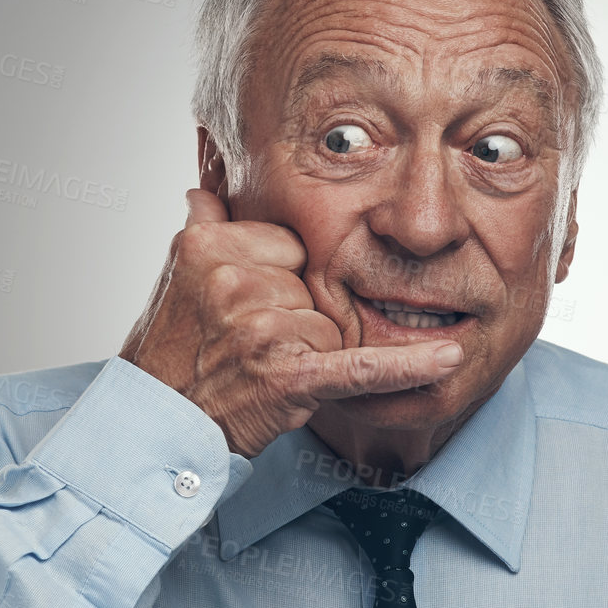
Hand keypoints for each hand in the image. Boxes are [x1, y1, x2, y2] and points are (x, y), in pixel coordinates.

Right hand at [118, 189, 463, 457]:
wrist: (156, 425)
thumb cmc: (172, 354)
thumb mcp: (177, 275)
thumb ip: (203, 221)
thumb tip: (206, 181)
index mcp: (209, 245)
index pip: (289, 245)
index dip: (282, 281)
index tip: (251, 310)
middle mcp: (234, 281)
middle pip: (313, 285)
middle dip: (296, 318)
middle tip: (249, 348)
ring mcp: (262, 328)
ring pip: (329, 327)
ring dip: (308, 354)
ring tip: (260, 373)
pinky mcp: (290, 375)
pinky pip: (361, 365)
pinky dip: (408, 367)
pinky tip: (451, 358)